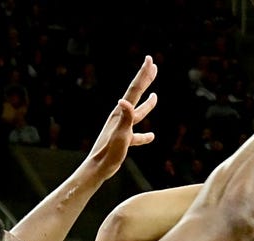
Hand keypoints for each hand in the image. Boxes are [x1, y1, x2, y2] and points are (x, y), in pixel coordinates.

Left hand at [85, 55, 158, 178]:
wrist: (97, 168)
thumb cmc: (109, 152)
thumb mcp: (120, 134)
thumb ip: (125, 117)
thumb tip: (125, 100)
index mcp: (121, 112)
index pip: (134, 89)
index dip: (143, 74)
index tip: (150, 59)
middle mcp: (121, 117)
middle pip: (136, 94)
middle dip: (145, 80)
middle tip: (153, 66)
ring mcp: (122, 128)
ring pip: (138, 113)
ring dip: (147, 104)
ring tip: (155, 96)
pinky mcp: (123, 140)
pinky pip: (137, 135)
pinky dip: (144, 135)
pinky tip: (151, 136)